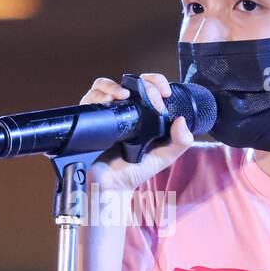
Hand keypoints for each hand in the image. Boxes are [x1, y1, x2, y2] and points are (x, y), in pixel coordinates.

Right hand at [78, 73, 194, 194]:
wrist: (114, 188)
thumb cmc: (137, 170)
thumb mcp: (164, 156)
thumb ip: (180, 141)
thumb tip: (181, 120)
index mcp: (141, 114)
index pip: (146, 86)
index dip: (155, 82)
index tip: (165, 93)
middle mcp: (121, 111)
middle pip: (126, 82)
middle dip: (140, 83)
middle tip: (151, 98)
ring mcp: (104, 115)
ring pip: (102, 87)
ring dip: (112, 86)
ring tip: (122, 95)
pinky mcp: (88, 121)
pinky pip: (88, 101)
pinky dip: (97, 95)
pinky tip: (109, 101)